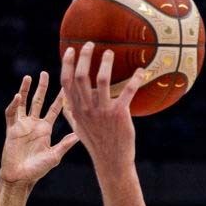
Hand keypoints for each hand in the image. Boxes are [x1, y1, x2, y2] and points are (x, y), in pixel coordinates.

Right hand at [0, 72, 79, 187]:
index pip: (54, 109)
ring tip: (29, 77)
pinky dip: (14, 105)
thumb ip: (65, 144)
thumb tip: (80, 134)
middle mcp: (34, 124)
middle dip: (42, 87)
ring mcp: (22, 126)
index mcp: (46, 129)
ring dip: (25, 90)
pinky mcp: (11, 130)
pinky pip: (11, 114)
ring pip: (24, 103)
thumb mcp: (55, 155)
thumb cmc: (38, 170)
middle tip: (45, 73)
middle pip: (38, 101)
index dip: (60, 98)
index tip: (66, 85)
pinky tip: (18, 96)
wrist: (21, 178)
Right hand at [60, 43, 145, 172]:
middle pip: (81, 76)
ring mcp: (103, 111)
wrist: (111, 161)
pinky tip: (141, 71)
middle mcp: (87, 108)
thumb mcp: (78, 128)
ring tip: (111, 52)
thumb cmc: (95, 143)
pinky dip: (135, 79)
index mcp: (76, 110)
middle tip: (91, 44)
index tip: (71, 50)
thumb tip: (64, 98)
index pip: (66, 82)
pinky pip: (128, 91)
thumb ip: (70, 112)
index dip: (67, 64)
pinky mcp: (119, 114)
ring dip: (106, 63)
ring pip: (102, 79)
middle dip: (85, 56)